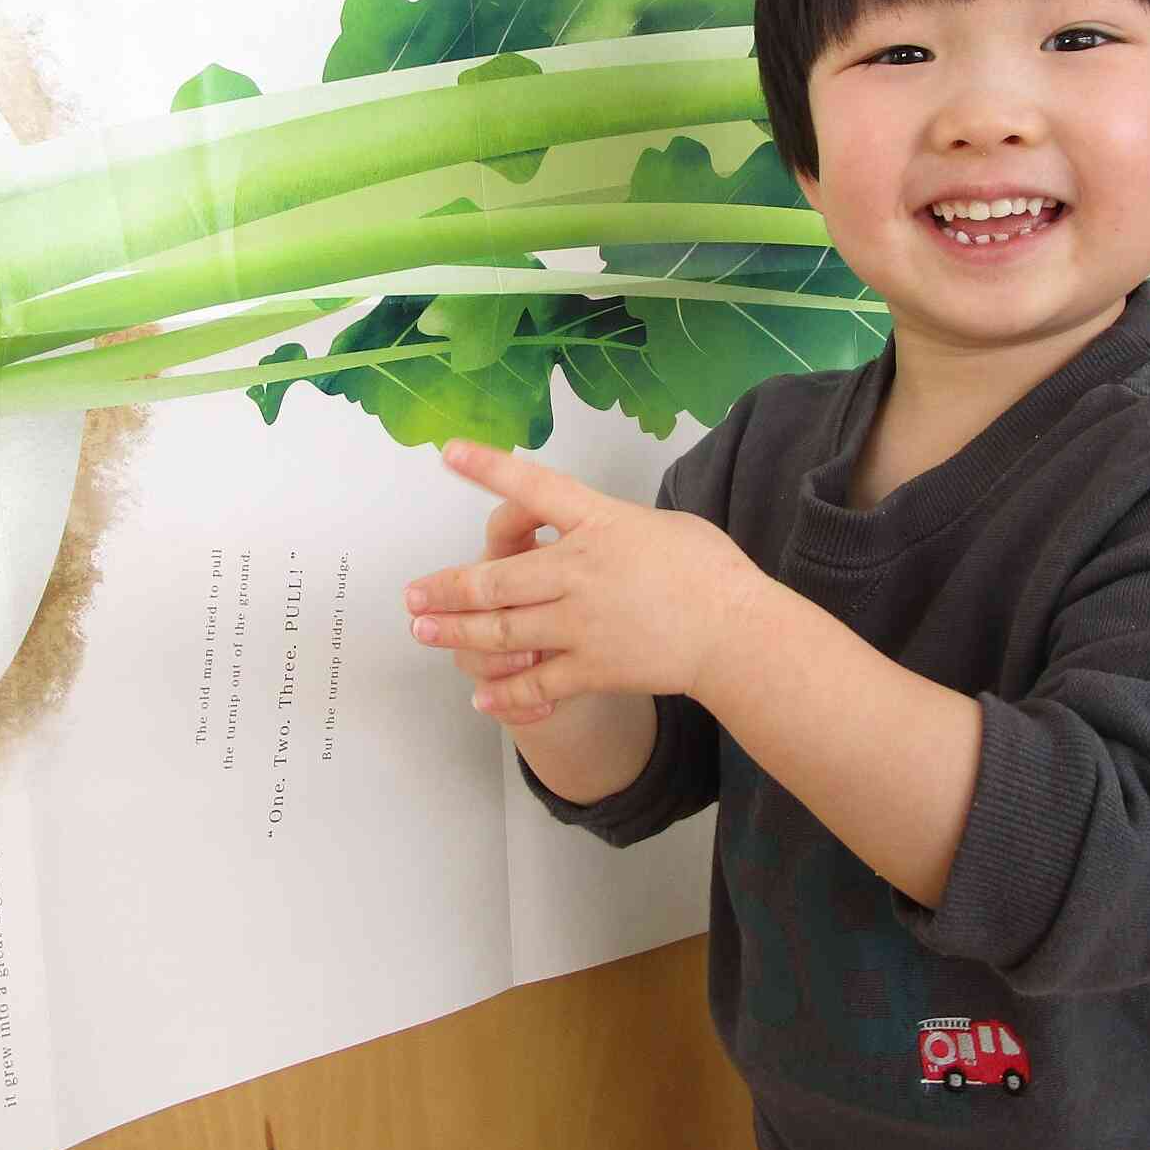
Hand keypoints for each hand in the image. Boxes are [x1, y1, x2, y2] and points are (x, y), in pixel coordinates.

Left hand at [404, 439, 763, 719]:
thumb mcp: (658, 524)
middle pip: (495, 579)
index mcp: (600, 522)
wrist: (738, 632)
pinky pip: (536, 683)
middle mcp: (580, 570)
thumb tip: (582, 527)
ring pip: (501, 630)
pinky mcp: (592, 667)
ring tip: (424, 631)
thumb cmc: (710, 572)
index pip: (534, 488)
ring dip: (455, 632)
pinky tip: (482, 696)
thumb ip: (608, 525)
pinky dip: (505, 693)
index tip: (451, 452)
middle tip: (412, 594)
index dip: (489, 468)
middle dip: (445, 588)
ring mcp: (582, 622)